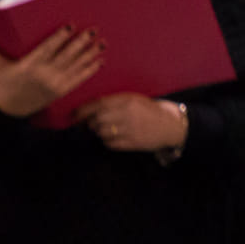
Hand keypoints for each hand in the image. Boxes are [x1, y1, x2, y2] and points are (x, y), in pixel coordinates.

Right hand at [0, 27, 102, 117]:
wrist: (8, 110)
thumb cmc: (2, 85)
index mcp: (29, 65)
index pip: (48, 48)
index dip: (60, 37)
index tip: (71, 26)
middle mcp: (44, 74)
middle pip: (66, 55)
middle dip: (81, 42)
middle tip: (94, 31)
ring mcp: (54, 83)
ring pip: (76, 66)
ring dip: (90, 54)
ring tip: (102, 43)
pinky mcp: (60, 91)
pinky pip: (78, 79)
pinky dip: (90, 70)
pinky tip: (100, 61)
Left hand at [73, 93, 187, 151]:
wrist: (170, 126)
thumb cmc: (150, 111)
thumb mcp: (135, 100)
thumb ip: (115, 101)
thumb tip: (90, 108)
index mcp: (128, 100)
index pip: (98, 104)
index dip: (83, 110)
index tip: (74, 114)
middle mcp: (127, 114)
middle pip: (97, 120)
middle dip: (90, 123)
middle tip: (90, 124)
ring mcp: (130, 129)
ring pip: (101, 132)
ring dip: (98, 132)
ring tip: (105, 130)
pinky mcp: (132, 143)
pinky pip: (109, 143)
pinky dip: (107, 141)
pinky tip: (114, 137)